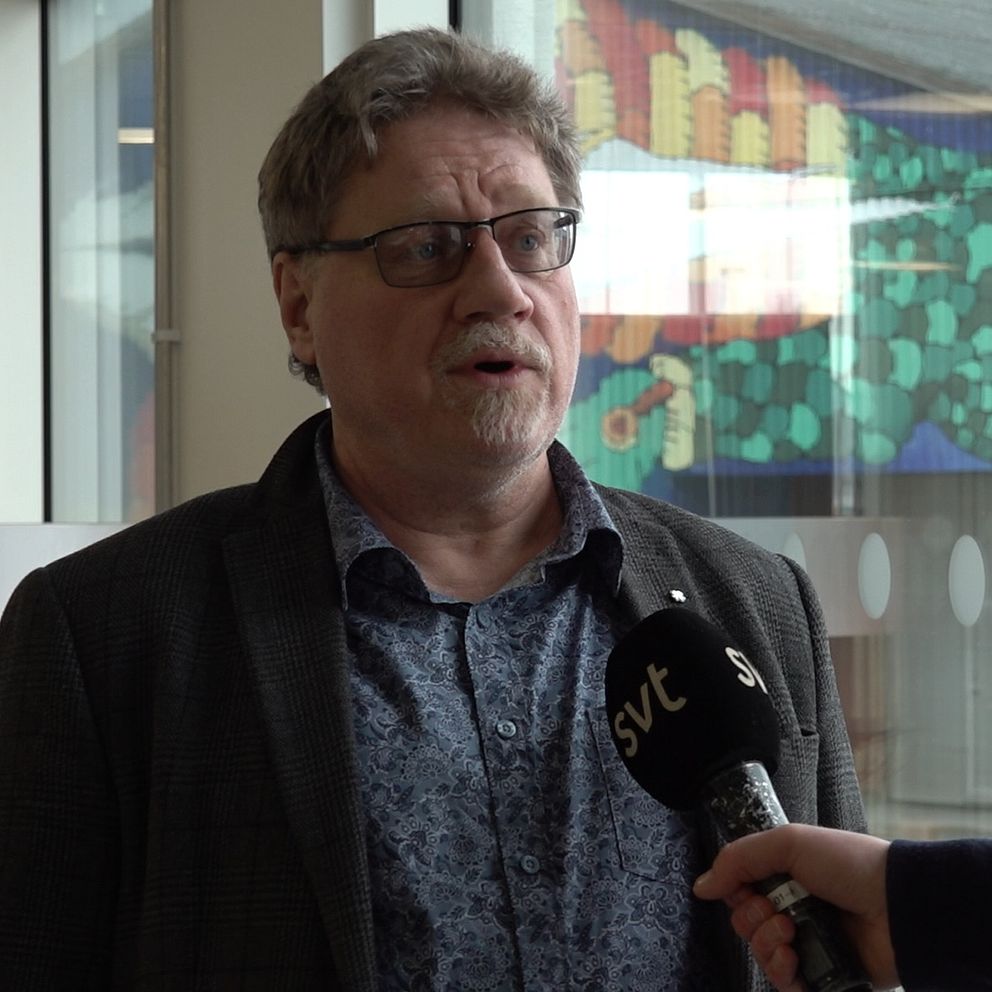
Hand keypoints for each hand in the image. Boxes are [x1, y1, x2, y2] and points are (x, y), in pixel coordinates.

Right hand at [693, 824, 898, 990]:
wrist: (898, 904)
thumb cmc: (847, 864)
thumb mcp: (787, 843)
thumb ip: (738, 861)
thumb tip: (700, 887)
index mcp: (785, 877)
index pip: (741, 892)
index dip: (736, 894)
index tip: (748, 889)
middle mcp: (793, 910)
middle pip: (747, 926)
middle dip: (753, 920)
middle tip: (777, 912)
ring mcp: (809, 945)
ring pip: (762, 956)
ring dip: (767, 946)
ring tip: (791, 934)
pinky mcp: (824, 977)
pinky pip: (787, 986)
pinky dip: (782, 974)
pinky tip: (793, 960)